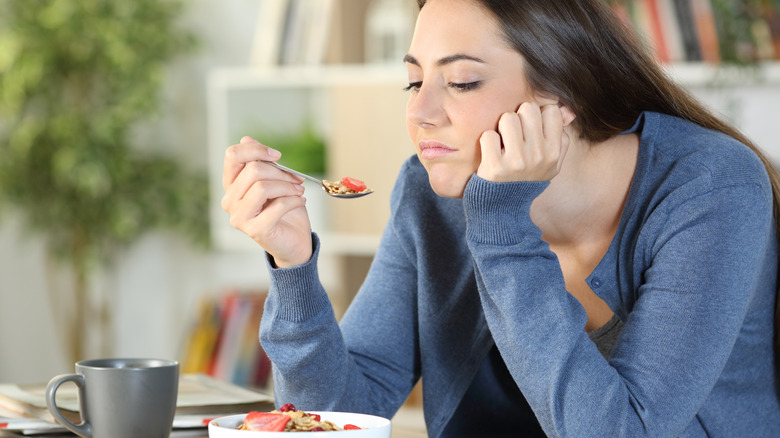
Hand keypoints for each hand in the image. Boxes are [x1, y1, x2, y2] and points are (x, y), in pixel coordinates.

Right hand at [221, 137, 312, 267]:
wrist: (294, 240)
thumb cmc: (284, 210)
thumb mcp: (274, 180)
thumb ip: (261, 162)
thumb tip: (246, 139)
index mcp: (232, 185)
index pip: (232, 156)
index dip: (256, 149)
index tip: (277, 155)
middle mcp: (230, 201)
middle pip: (252, 170)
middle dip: (280, 172)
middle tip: (296, 179)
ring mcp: (239, 217)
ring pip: (262, 187)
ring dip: (287, 186)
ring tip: (298, 190)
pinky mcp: (255, 230)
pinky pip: (277, 206)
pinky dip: (293, 201)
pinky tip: (300, 201)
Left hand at [477, 102, 569, 181]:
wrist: (504, 207)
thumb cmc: (527, 178)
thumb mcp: (551, 164)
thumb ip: (561, 138)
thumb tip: (567, 110)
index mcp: (553, 152)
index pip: (551, 111)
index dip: (539, 115)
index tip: (531, 129)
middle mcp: (538, 156)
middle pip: (528, 109)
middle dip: (519, 117)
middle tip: (514, 135)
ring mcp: (517, 161)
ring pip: (508, 118)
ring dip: (502, 128)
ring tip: (503, 144)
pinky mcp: (495, 166)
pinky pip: (489, 135)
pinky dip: (487, 142)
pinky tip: (492, 154)